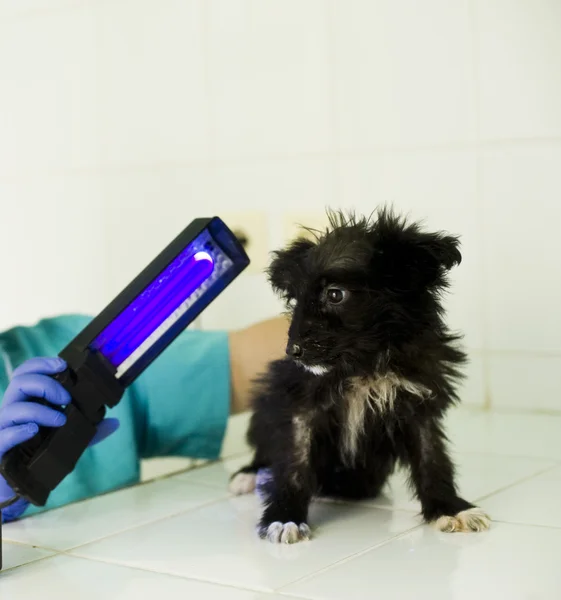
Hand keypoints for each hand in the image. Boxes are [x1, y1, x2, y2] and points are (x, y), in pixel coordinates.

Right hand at [0, 357, 118, 521]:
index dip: (41, 364)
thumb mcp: (67, 439)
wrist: (18, 485)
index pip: (26, 372)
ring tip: (61, 419)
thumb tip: (115, 423)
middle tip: (66, 398)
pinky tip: (34, 431)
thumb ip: (87, 430)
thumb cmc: (40, 454)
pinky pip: (3, 435)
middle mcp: (12, 410)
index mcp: (26, 401)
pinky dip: (19, 431)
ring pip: (12, 408)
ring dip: (40, 410)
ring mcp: (2, 429)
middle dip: (46, 384)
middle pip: (19, 382)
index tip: (62, 364)